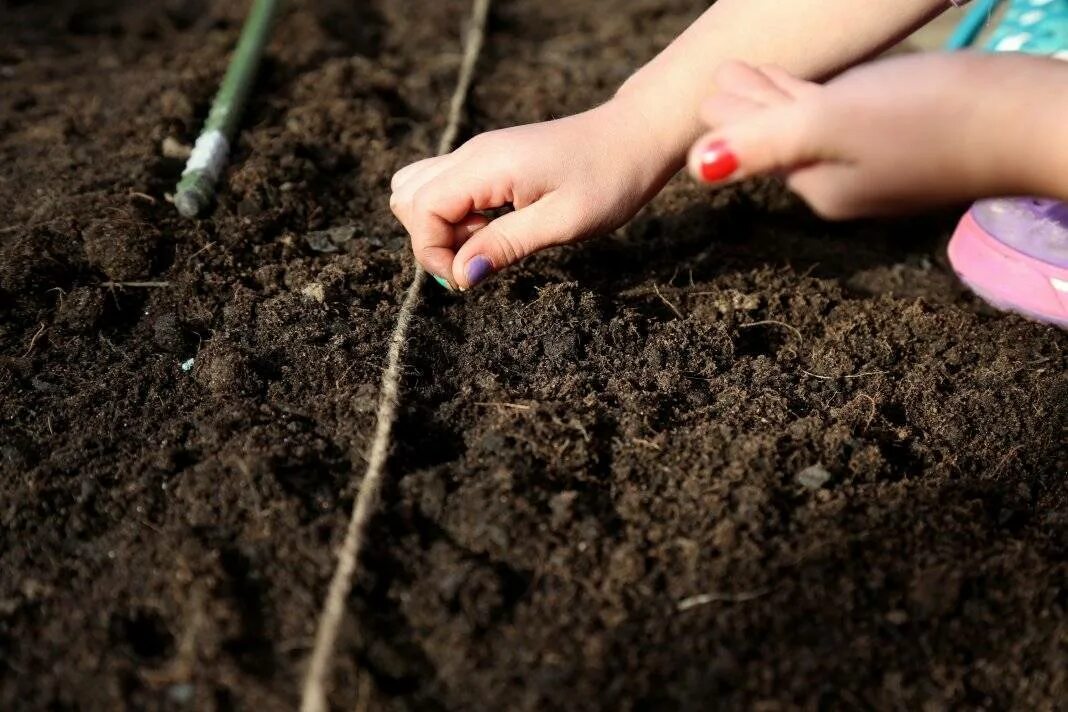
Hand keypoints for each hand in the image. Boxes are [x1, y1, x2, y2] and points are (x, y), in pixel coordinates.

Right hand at [390, 97, 677, 289]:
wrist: (635, 137)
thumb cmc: (608, 179)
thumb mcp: (563, 221)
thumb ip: (506, 245)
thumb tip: (461, 276)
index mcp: (485, 165)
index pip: (421, 209)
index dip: (432, 253)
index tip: (468, 280)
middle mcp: (472, 154)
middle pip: (408, 197)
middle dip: (430, 240)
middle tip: (479, 259)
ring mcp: (479, 155)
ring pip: (420, 189)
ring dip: (440, 227)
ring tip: (487, 242)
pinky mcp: (490, 162)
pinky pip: (447, 188)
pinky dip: (455, 215)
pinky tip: (494, 228)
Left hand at [686, 54, 1058, 217]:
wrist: (1032, 122)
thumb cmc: (933, 119)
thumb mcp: (832, 126)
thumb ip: (764, 143)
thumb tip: (696, 168)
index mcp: (819, 187)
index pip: (759, 147)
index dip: (730, 116)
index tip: (703, 89)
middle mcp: (845, 183)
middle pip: (782, 138)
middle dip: (750, 108)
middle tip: (720, 76)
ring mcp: (880, 163)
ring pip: (816, 124)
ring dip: (782, 96)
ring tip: (756, 70)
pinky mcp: (913, 139)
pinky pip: (852, 115)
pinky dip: (824, 94)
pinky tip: (827, 80)